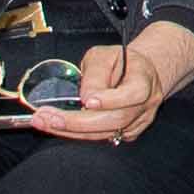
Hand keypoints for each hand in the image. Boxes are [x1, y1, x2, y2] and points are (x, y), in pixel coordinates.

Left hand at [31, 19, 193, 144]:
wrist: (137, 71)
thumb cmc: (119, 61)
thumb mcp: (104, 55)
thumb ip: (95, 74)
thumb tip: (85, 97)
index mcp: (145, 79)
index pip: (134, 93)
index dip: (111, 100)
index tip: (87, 100)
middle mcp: (146, 103)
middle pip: (117, 119)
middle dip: (80, 122)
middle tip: (51, 117)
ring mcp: (139, 120)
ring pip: (108, 133)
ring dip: (74, 131)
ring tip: (46, 122)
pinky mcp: (129, 132)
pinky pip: (104, 137)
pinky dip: (80, 135)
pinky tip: (61, 127)